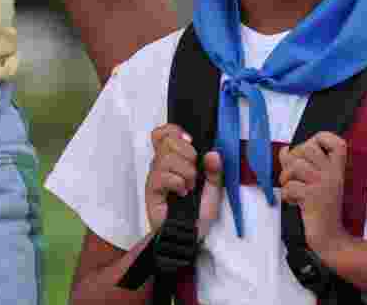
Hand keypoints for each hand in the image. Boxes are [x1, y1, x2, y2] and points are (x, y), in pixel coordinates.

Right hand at [146, 124, 223, 239]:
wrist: (192, 236)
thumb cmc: (199, 213)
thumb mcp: (214, 188)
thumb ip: (215, 169)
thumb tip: (213, 153)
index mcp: (176, 159)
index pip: (164, 133)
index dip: (174, 131)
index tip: (190, 141)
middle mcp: (163, 165)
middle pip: (168, 141)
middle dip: (188, 154)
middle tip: (194, 172)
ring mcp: (156, 177)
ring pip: (166, 157)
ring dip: (185, 171)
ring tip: (190, 186)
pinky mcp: (151, 190)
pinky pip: (161, 175)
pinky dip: (177, 182)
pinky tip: (182, 192)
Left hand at [278, 131, 351, 260]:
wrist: (331, 238)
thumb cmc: (323, 209)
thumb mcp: (320, 183)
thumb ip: (304, 164)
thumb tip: (284, 151)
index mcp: (338, 169)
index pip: (336, 141)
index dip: (320, 138)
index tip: (311, 149)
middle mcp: (333, 173)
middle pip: (307, 147)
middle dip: (293, 158)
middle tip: (293, 175)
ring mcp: (323, 184)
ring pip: (296, 165)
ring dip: (286, 177)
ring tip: (290, 188)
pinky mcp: (312, 198)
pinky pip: (290, 186)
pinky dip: (286, 194)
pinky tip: (293, 201)